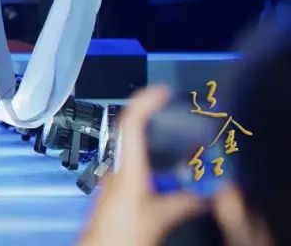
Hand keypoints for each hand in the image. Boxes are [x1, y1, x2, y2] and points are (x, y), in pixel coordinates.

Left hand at [76, 85, 207, 245]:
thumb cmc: (120, 233)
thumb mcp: (160, 216)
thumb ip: (185, 203)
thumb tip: (207, 195)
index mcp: (127, 166)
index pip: (132, 122)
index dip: (146, 101)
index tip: (163, 90)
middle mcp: (117, 166)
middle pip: (130, 129)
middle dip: (152, 114)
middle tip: (172, 107)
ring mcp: (114, 175)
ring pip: (131, 144)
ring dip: (151, 134)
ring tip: (174, 131)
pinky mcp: (114, 187)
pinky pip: (131, 161)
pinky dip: (149, 154)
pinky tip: (164, 164)